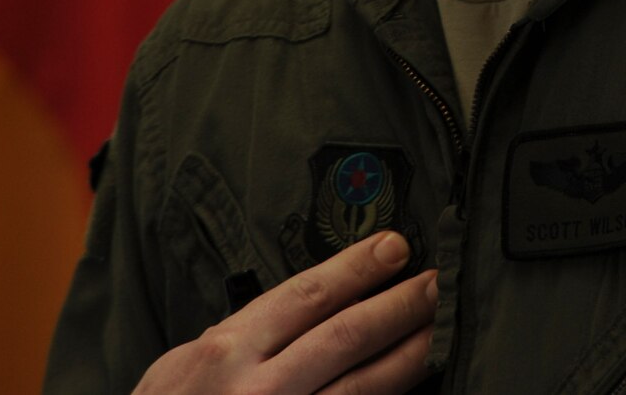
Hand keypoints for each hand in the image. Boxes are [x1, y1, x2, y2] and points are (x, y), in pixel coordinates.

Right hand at [132, 231, 436, 393]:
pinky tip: (415, 381)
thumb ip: (238, 336)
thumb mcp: (184, 365)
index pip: (308, 295)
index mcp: (228, 351)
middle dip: (400, 303)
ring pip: (365, 386)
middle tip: (439, 280)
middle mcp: (259, 389)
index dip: (358, 267)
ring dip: (411, 352)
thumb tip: (303, 304)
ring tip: (441, 325)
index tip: (396, 246)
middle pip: (347, 335)